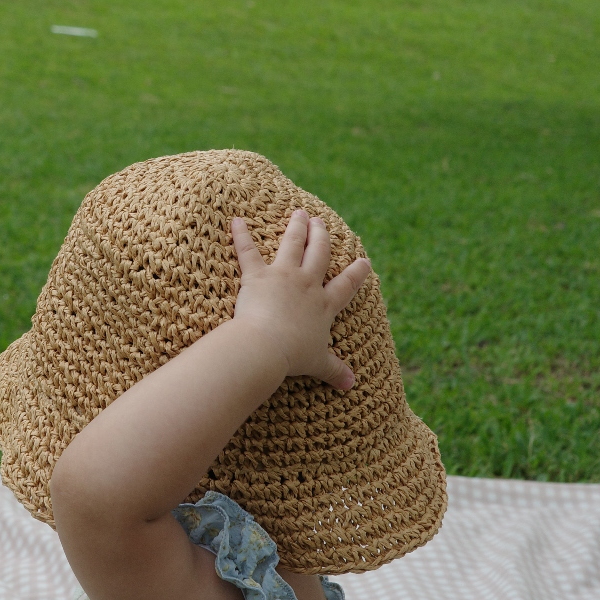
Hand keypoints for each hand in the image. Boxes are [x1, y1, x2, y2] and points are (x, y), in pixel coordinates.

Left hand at [230, 211, 369, 392]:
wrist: (267, 348)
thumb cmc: (293, 356)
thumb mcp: (318, 364)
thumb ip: (334, 370)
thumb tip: (350, 385)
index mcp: (324, 305)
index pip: (346, 286)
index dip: (356, 273)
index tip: (364, 261)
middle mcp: (307, 285)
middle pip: (319, 254)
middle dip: (322, 237)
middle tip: (322, 223)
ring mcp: (283, 276)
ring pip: (292, 244)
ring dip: (296, 228)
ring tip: (299, 214)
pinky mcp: (258, 275)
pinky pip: (247, 251)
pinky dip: (240, 235)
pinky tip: (236, 220)